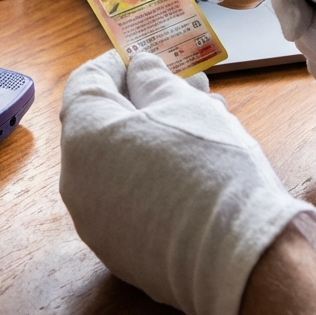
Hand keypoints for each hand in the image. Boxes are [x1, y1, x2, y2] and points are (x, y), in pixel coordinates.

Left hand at [60, 51, 315, 314]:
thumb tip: (138, 69)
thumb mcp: (184, 104)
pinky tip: (195, 169)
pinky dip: (153, 177)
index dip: (116, 64)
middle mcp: (76, 182)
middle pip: (103, 126)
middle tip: (188, 89)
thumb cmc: (210, 165)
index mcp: (83, 138)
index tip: (144, 57)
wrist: (238, 257)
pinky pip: (129, 201)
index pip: (86, 84)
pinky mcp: (120, 252)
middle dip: (146, 102)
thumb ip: (152, 78)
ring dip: (154, 139)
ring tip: (204, 125)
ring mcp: (95, 223)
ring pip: (119, 164)